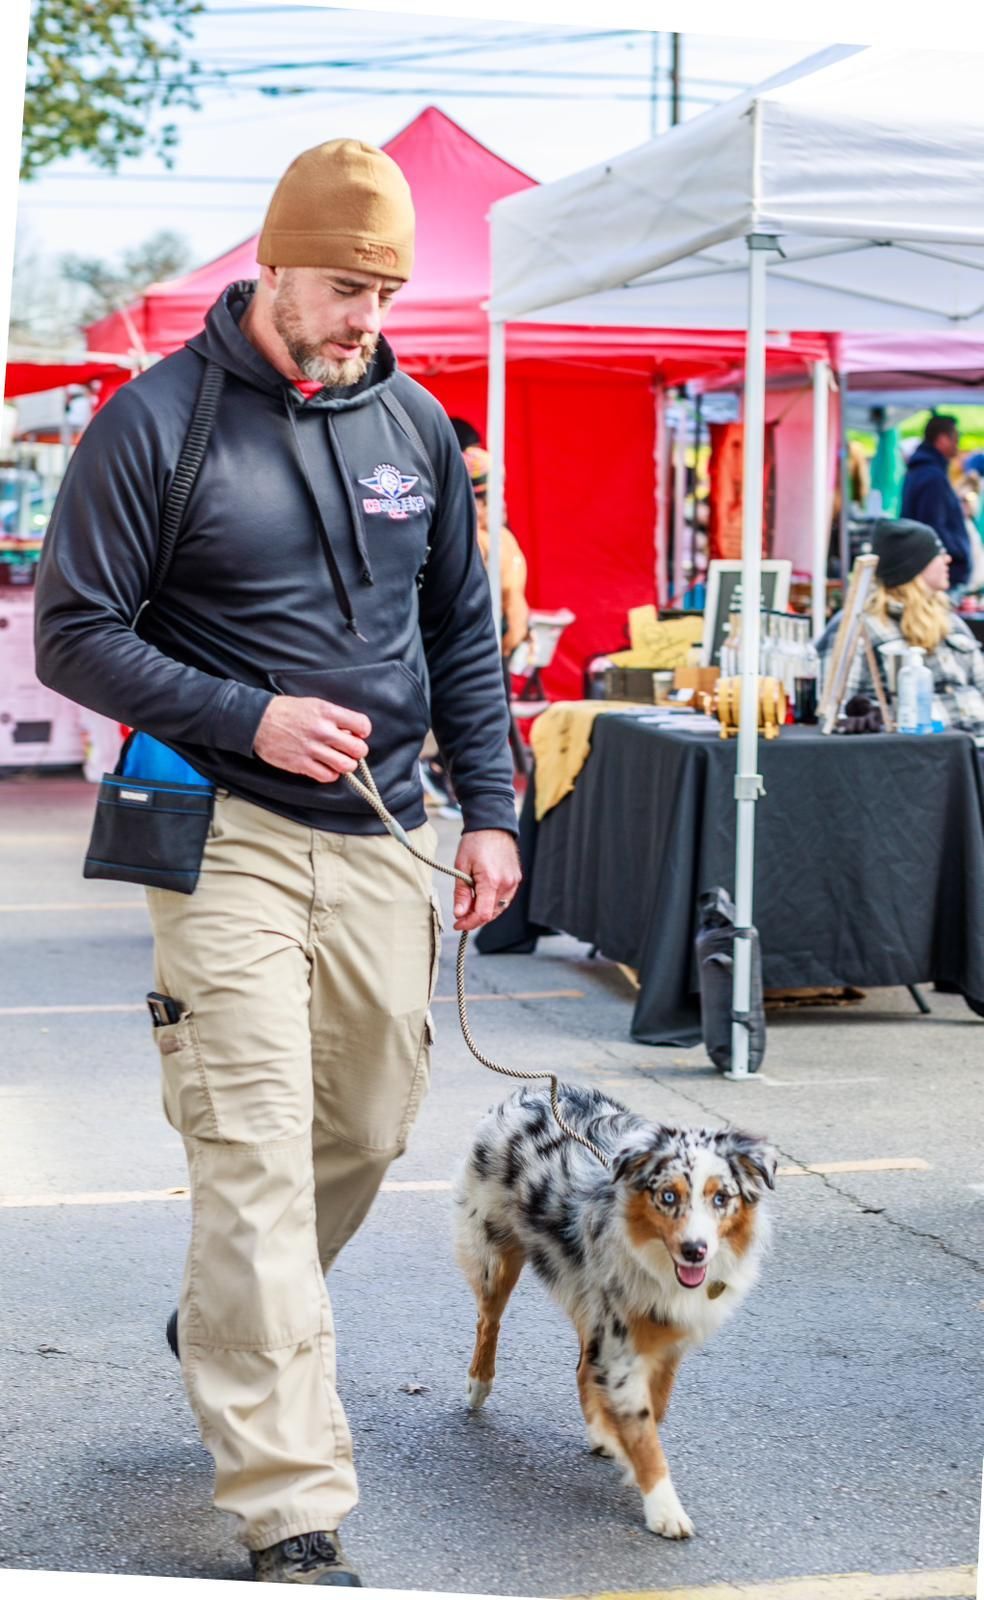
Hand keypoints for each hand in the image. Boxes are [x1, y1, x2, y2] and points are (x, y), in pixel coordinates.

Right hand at [253, 696, 369, 781]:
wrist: (257, 720)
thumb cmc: (286, 711)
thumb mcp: (313, 704)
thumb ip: (334, 717)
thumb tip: (351, 731)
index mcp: (327, 712)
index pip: (362, 725)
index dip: (362, 732)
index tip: (357, 734)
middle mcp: (322, 730)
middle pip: (358, 749)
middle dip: (357, 751)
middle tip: (348, 750)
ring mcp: (312, 749)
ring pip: (346, 765)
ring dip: (345, 765)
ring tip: (338, 760)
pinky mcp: (301, 764)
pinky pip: (327, 776)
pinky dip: (330, 774)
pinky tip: (325, 767)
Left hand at [453, 829, 521, 931]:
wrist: (493, 825)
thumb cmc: (475, 842)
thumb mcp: (461, 867)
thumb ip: (461, 893)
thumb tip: (459, 914)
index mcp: (491, 880)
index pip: (483, 914)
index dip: (469, 923)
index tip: (458, 924)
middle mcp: (506, 884)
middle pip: (491, 914)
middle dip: (475, 918)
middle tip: (461, 914)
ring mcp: (513, 882)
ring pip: (499, 908)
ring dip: (484, 911)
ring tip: (470, 904)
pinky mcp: (516, 879)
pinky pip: (505, 899)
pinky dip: (493, 902)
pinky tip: (482, 896)